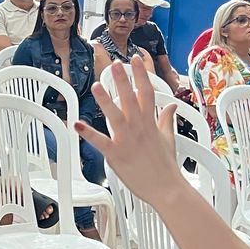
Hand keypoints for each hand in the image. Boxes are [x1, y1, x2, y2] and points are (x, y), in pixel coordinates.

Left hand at [78, 52, 187, 205]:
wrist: (167, 189)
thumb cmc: (167, 166)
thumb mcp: (169, 138)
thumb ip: (167, 119)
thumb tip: (172, 105)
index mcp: (151, 122)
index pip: (147, 92)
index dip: (141, 74)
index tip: (135, 59)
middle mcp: (139, 128)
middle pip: (131, 98)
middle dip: (123, 79)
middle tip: (115, 63)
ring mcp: (127, 140)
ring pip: (115, 116)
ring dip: (105, 100)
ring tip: (96, 86)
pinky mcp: (116, 154)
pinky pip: (100, 141)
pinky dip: (88, 133)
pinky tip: (77, 124)